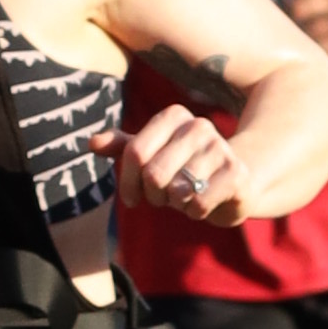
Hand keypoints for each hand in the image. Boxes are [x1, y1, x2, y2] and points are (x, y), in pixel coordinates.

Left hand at [121, 95, 251, 223]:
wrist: (234, 183)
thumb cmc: (184, 170)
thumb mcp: (152, 157)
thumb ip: (123, 148)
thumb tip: (91, 143)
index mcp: (174, 116)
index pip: (135, 153)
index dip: (128, 183)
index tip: (132, 197)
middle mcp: (199, 125)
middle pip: (154, 174)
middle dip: (154, 196)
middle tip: (165, 198)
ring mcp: (221, 147)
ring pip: (177, 190)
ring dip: (176, 204)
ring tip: (186, 198)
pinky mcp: (236, 173)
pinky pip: (198, 203)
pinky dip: (195, 212)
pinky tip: (203, 204)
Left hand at [282, 0, 327, 72]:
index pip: (300, 7)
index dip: (291, 11)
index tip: (292, 13)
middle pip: (307, 29)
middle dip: (299, 30)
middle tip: (296, 30)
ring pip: (317, 47)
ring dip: (309, 46)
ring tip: (307, 44)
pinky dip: (324, 62)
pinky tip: (320, 59)